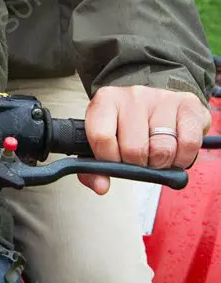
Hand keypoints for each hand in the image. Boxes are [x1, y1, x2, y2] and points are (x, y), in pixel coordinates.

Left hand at [82, 84, 209, 193]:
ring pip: (162, 150)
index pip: (102, 137)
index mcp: (106, 101)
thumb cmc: (128, 125)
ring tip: (157, 152)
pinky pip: (188, 145)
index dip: (110, 160)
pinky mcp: (187, 105)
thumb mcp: (103, 140)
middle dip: (138, 164)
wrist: (157, 102)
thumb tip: (101, 186)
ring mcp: (161, 98)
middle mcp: (132, 96)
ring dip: (161, 162)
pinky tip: (176, 150)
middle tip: (140, 157)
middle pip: (133, 149)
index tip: (116, 162)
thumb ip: (94, 168)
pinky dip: (183, 158)